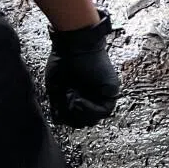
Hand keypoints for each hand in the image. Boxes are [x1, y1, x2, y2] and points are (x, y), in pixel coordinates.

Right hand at [45, 11, 120, 127]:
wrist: (73, 46)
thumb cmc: (63, 63)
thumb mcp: (57, 89)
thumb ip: (59, 107)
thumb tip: (60, 121)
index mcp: (81, 95)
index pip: (77, 119)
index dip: (67, 117)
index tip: (60, 106)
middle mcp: (93, 96)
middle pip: (86, 121)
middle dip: (73, 117)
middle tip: (66, 102)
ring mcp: (104, 93)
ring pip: (95, 118)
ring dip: (80, 113)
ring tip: (72, 99)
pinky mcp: (112, 89)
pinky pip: (105, 110)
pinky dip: (90, 110)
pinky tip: (79, 101)